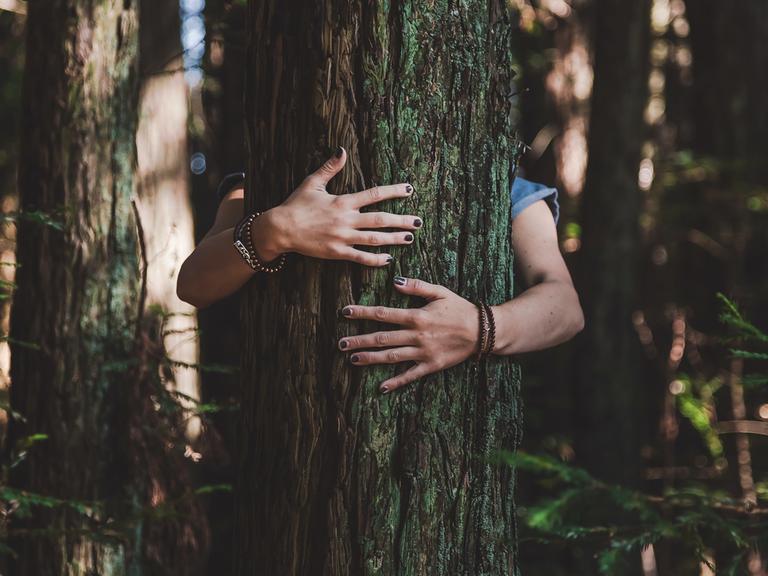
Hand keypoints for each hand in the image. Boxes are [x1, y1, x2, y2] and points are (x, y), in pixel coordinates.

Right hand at [255, 147, 421, 265]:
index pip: (374, 195)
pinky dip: (375, 259)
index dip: (393, 192)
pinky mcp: (337, 253)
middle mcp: (346, 220)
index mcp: (343, 202)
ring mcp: (343, 238)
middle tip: (418, 222)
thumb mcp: (312, 182)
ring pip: (374, 239)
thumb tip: (342, 150)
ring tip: (409, 238)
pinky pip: (360, 257)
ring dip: (393, 239)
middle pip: (380, 220)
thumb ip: (330, 167)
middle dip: (401, 220)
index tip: (409, 190)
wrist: (281, 229)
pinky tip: (388, 259)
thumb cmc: (296, 205)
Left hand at [338, 277, 479, 392]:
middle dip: (360, 340)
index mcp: (417, 316)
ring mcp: (423, 353)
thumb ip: (417, 287)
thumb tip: (395, 281)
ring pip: (392, 357)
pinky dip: (396, 382)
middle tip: (340, 343)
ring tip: (353, 360)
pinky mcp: (431, 365)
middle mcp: (417, 336)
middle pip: (382, 338)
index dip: (363, 313)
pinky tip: (381, 387)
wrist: (483, 331)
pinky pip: (410, 375)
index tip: (346, 312)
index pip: (384, 314)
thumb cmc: (460, 309)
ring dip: (371, 358)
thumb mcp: (440, 292)